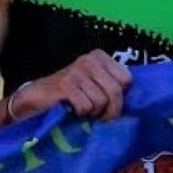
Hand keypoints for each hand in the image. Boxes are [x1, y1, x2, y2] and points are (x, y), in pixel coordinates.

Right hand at [16, 50, 132, 120]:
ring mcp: (76, 71)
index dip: (120, 97)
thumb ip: (113, 87)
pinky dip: (80, 114)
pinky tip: (70, 110)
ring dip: (92, 113)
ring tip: (81, 110)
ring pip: (101, 101)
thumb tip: (138, 103)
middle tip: (98, 116)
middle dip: (110, 110)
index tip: (108, 104)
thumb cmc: (69, 96)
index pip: (126, 80)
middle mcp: (89, 60)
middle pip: (115, 91)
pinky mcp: (65, 84)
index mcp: (99, 57)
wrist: (35, 100)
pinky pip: (86, 106)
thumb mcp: (94, 86)